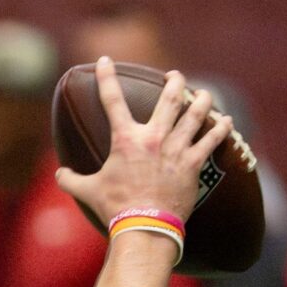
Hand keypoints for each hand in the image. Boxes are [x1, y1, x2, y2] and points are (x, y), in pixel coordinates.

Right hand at [56, 56, 233, 223]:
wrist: (144, 225)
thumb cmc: (115, 207)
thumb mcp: (86, 191)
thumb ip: (70, 179)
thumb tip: (59, 173)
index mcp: (125, 139)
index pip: (112, 100)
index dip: (106, 77)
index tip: (105, 61)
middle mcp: (154, 138)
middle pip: (169, 99)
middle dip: (174, 82)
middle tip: (175, 75)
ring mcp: (177, 149)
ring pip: (195, 115)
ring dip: (202, 101)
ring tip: (205, 93)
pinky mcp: (193, 164)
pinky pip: (212, 141)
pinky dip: (220, 129)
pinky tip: (227, 120)